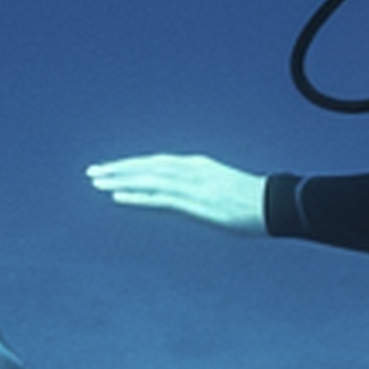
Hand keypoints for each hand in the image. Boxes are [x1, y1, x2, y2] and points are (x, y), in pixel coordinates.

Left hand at [87, 154, 269, 235]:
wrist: (276, 204)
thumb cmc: (254, 201)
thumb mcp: (222, 189)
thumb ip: (200, 190)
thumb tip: (186, 198)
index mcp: (197, 165)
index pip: (156, 163)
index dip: (131, 165)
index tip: (111, 168)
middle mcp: (191, 170)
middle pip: (147, 167)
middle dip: (118, 169)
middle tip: (92, 172)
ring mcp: (193, 185)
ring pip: (148, 179)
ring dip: (120, 180)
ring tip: (97, 183)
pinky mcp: (196, 202)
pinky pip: (159, 198)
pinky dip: (137, 196)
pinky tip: (117, 198)